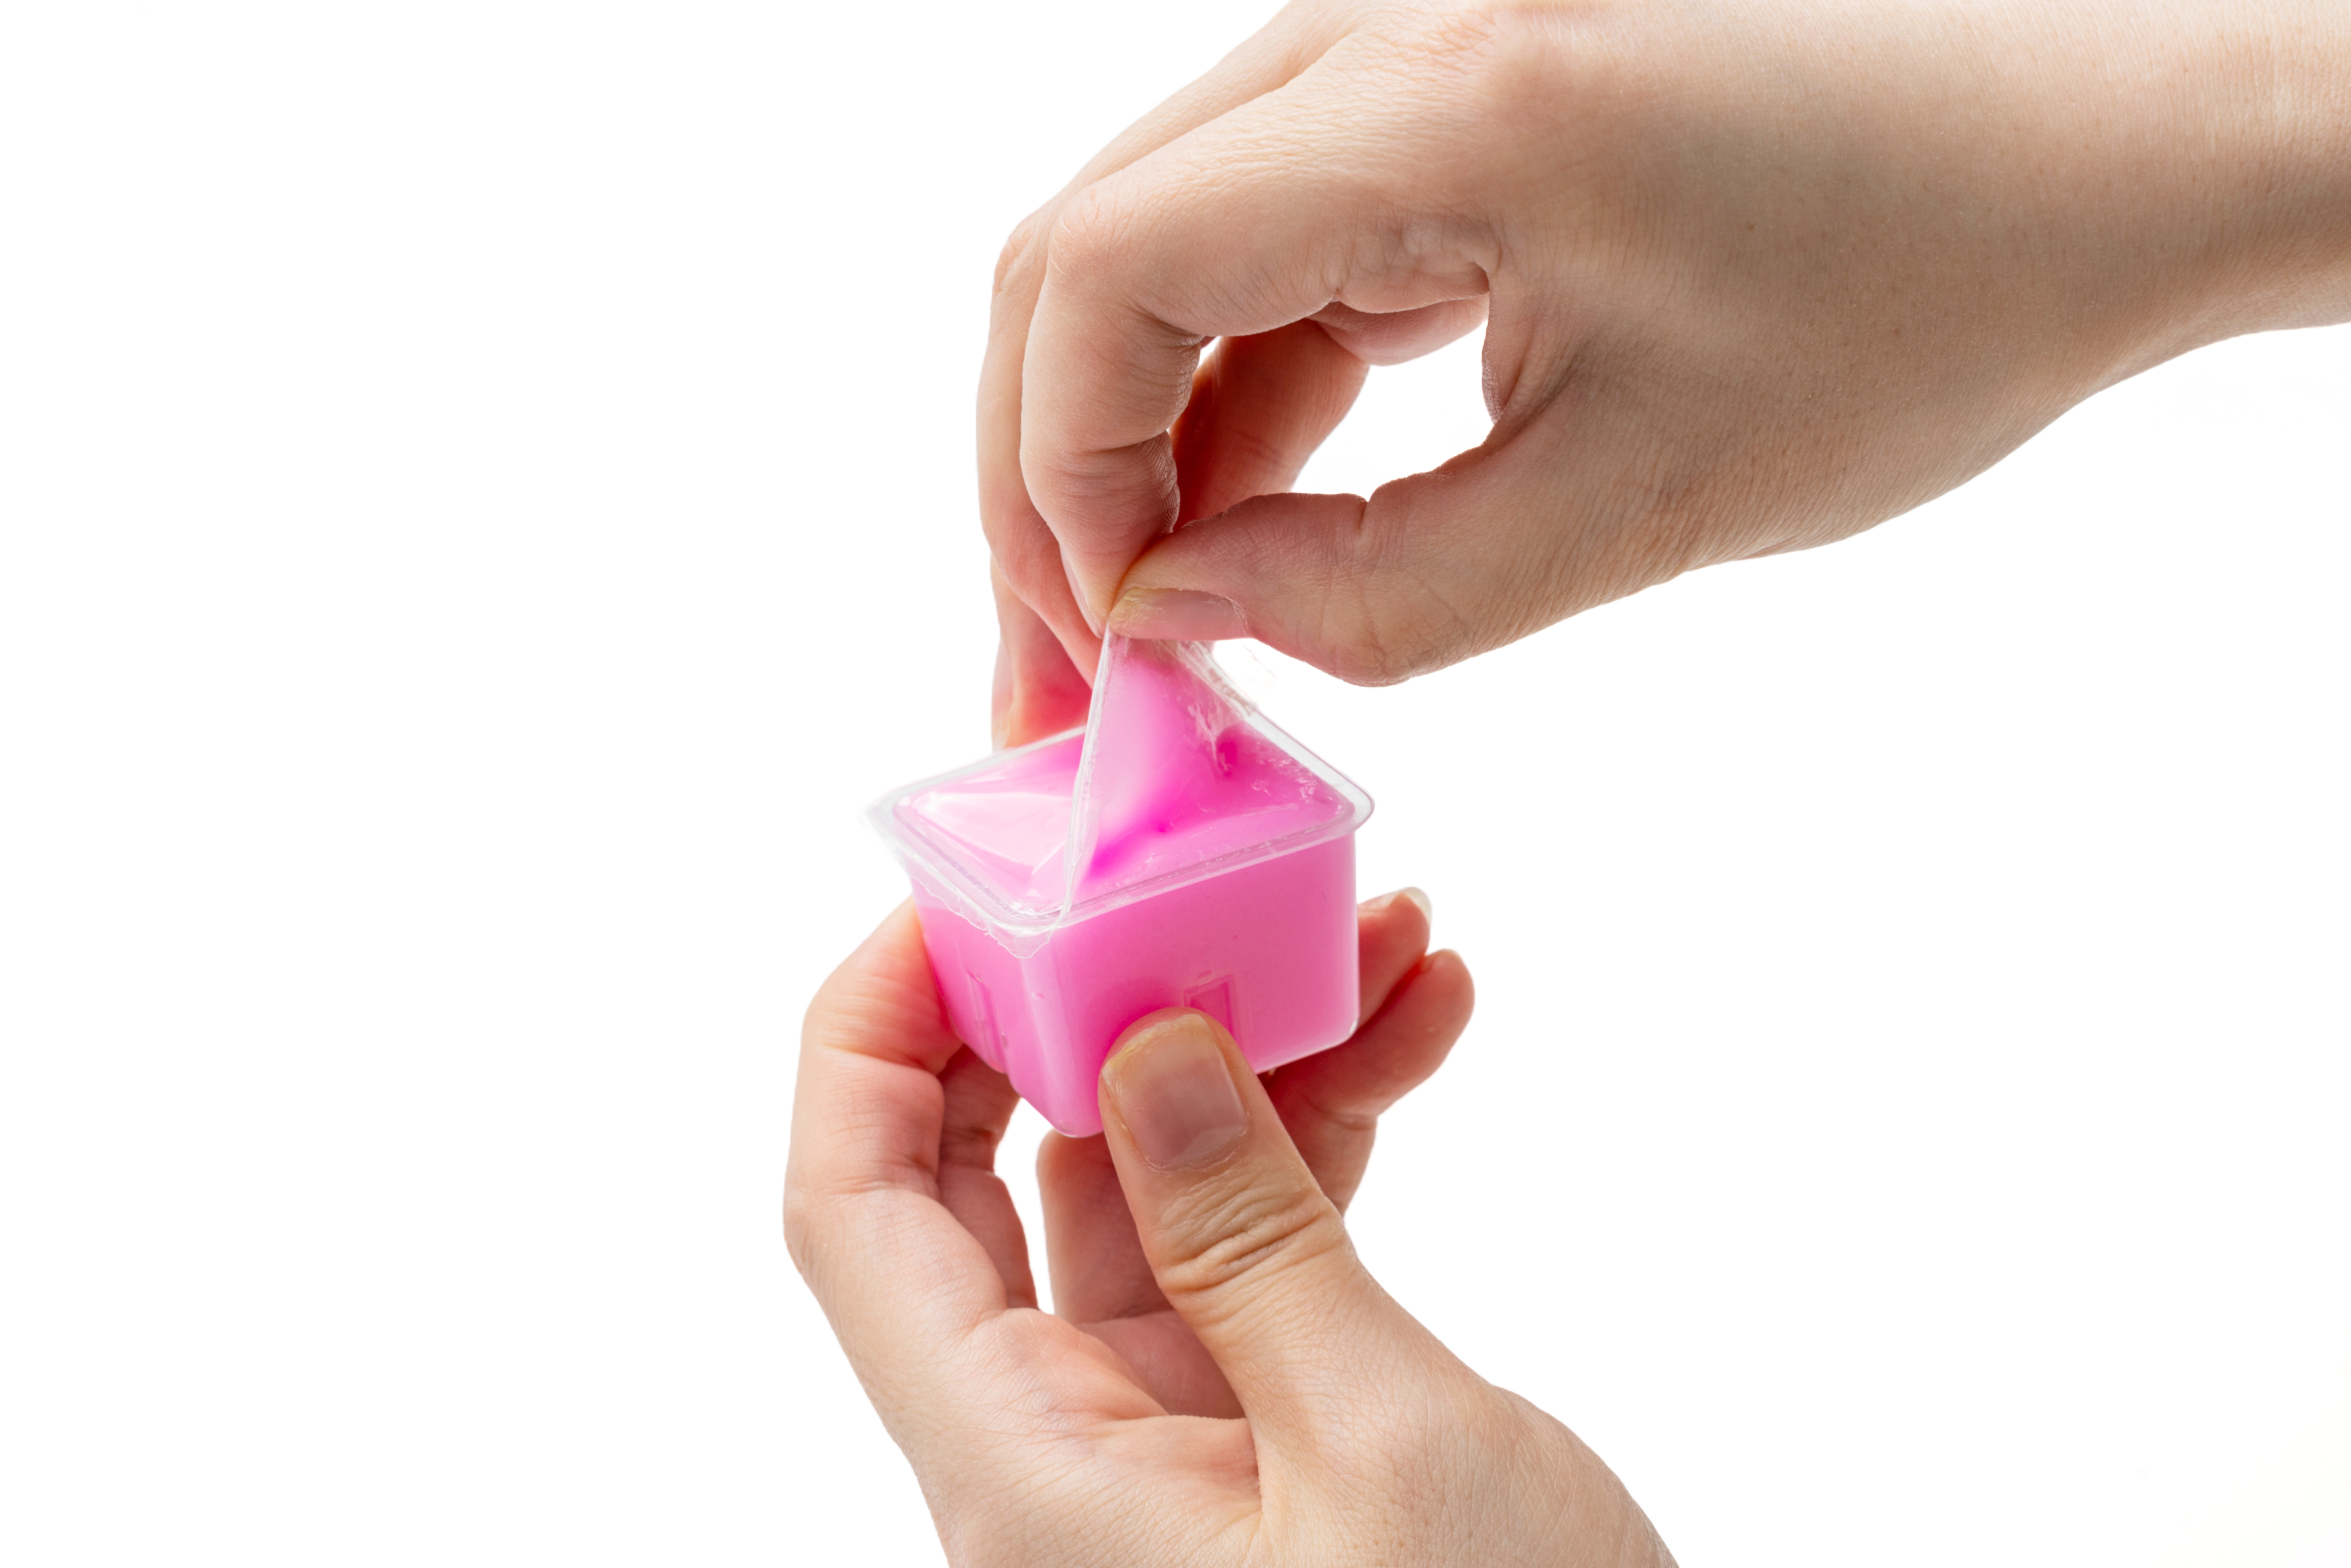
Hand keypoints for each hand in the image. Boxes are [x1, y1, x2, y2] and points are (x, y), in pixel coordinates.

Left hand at [786, 891, 1674, 1565]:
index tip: (962, 893)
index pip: (856, 1211)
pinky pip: (1245, 1254)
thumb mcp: (1387, 1444)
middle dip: (1086, 1008)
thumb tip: (1145, 1051)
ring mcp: (1156, 1444)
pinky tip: (1411, 1038)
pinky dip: (1316, 1145)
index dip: (875, 1033)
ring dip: (1250, 1057)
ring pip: (1145, 1196)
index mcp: (1024, 1472)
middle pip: (989, 1183)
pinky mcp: (1255, 1440)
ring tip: (1382, 942)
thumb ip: (1253, 1240)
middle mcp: (1056, 1455)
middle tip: (1175, 886)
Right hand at [983, 0, 2350, 737]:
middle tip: (1077, 671)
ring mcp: (1404, 45)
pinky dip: (1242, 391)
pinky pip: (1271, 243)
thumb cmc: (1934, 299)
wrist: (2099, 154)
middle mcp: (1389, 24)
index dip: (1056, 481)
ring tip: (1163, 631)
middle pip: (1090, 248)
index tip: (1110, 649)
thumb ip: (1375, 593)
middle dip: (1054, 477)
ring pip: (1165, 252)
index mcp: (1448, 95)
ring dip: (1140, 445)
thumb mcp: (1640, 504)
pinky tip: (1255, 527)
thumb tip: (1170, 618)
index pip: (1102, 270)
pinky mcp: (1440, 91)